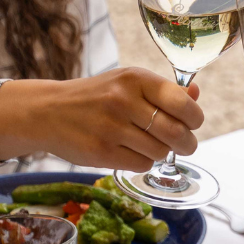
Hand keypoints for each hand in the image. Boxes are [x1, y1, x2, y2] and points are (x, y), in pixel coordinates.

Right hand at [0, 68, 203, 168]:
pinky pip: (142, 164)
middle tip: (184, 145)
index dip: (195, 118)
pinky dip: (144, 162)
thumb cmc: (97, 97)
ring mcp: (110, 127)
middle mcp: (123, 100)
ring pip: (160, 152)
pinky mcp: (101, 152)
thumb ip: (164, 91)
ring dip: (162, 153)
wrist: (47, 111)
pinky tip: (131, 152)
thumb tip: (196, 94)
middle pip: (176, 132)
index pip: (182, 103)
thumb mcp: (128, 84)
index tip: (192, 123)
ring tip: (149, 144)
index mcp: (135, 78)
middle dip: (187, 143)